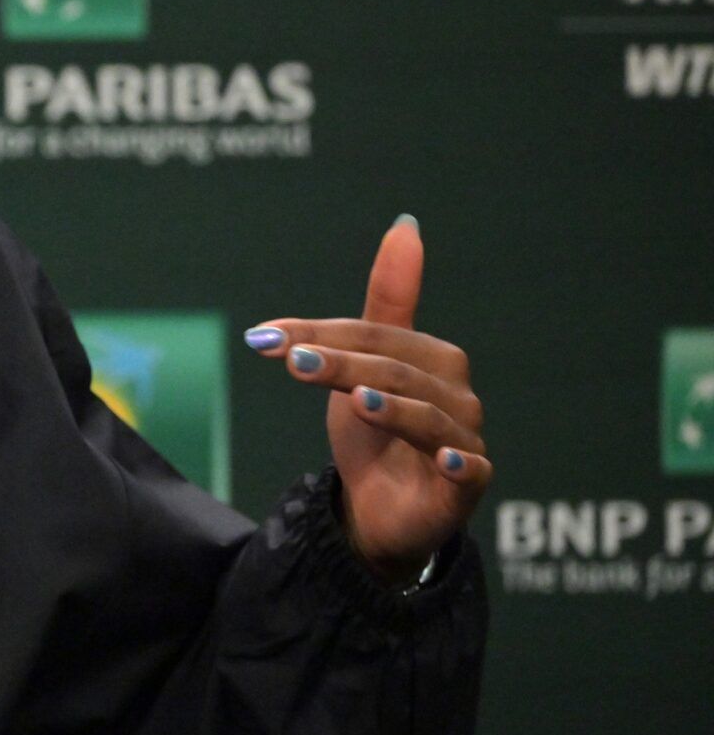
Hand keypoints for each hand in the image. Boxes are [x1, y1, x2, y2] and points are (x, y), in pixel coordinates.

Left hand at [243, 215, 491, 585]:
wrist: (378, 508)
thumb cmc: (372, 429)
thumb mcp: (362, 364)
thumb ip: (384, 303)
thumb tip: (406, 226)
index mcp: (434, 357)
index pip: (374, 336)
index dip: (319, 334)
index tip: (264, 338)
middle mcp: (457, 394)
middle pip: (395, 371)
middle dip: (341, 364)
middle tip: (293, 361)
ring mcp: (466, 440)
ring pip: (427, 416)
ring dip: (391, 407)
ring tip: (355, 400)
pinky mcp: (469, 485)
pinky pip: (471, 469)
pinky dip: (459, 461)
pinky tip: (442, 457)